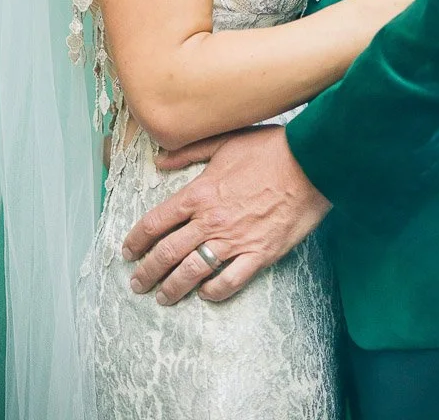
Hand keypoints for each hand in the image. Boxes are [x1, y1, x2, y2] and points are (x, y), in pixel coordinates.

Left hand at [121, 125, 330, 304]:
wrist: (311, 163)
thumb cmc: (270, 149)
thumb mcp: (224, 141)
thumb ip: (188, 153)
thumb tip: (159, 161)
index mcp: (199, 193)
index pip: (155, 222)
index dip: (136, 240)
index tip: (127, 252)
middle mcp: (211, 220)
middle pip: (167, 253)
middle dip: (147, 272)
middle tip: (137, 284)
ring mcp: (234, 240)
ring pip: (192, 273)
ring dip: (172, 288)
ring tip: (162, 298)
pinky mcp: (259, 254)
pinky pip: (229, 282)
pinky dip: (213, 292)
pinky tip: (205, 294)